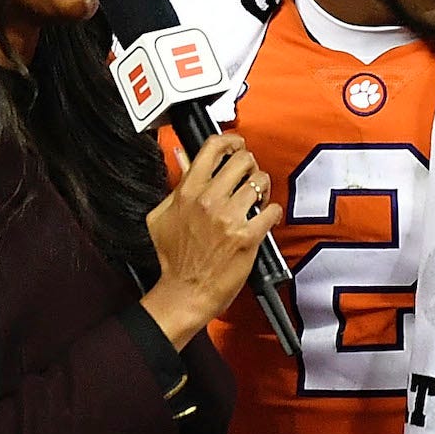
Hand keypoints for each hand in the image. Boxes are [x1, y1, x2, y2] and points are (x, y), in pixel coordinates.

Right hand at [142, 132, 279, 347]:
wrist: (184, 292)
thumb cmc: (173, 260)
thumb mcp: (161, 217)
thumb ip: (174, 188)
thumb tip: (181, 161)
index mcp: (187, 192)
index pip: (212, 149)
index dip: (229, 141)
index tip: (236, 145)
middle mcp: (209, 201)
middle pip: (241, 160)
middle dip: (249, 165)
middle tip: (249, 176)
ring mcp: (229, 218)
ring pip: (259, 182)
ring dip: (263, 188)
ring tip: (258, 198)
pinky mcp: (247, 237)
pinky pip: (271, 211)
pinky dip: (273, 212)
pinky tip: (266, 218)